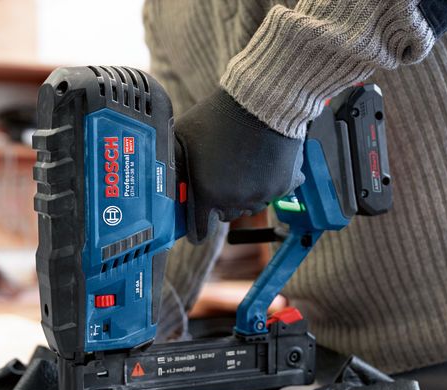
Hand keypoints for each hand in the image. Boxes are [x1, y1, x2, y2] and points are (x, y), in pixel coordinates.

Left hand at [174, 88, 303, 242]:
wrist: (261, 101)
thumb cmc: (219, 116)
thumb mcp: (184, 138)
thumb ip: (175, 164)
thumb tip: (163, 178)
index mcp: (207, 193)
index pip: (200, 230)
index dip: (196, 230)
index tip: (197, 230)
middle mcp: (234, 200)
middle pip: (225, 216)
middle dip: (220, 203)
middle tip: (220, 180)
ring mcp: (260, 195)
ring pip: (249, 206)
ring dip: (243, 194)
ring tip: (240, 167)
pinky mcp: (283, 186)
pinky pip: (271, 193)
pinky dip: (266, 182)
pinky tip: (260, 163)